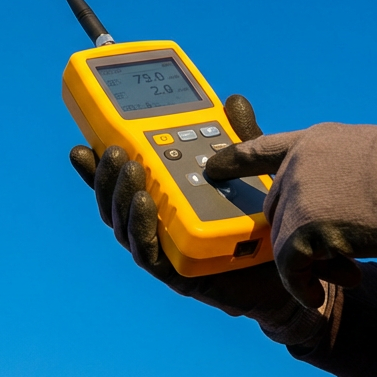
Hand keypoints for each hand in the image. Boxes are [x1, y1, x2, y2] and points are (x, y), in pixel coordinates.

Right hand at [68, 95, 331, 342]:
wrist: (295, 270)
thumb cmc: (265, 225)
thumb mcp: (252, 173)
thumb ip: (240, 140)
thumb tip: (233, 101)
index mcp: (167, 203)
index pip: (123, 184)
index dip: (97, 169)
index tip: (81, 145)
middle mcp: (160, 227)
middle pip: (115, 203)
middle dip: (106, 176)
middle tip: (113, 149)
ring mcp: (167, 251)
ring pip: (125, 226)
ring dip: (121, 196)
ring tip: (130, 169)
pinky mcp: (180, 275)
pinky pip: (149, 253)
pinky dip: (142, 227)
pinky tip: (145, 202)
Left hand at [204, 122, 376, 307]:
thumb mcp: (370, 154)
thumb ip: (340, 170)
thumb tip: (338, 198)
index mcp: (314, 141)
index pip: (262, 148)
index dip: (234, 160)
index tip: (212, 168)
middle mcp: (297, 163)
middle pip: (275, 209)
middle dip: (298, 237)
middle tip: (333, 255)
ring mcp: (299, 192)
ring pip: (284, 241)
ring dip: (309, 264)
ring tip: (345, 272)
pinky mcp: (305, 225)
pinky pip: (290, 267)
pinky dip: (302, 285)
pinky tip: (318, 294)